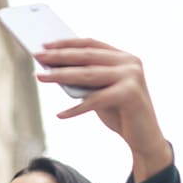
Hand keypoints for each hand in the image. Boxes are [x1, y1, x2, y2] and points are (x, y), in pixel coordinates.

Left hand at [34, 38, 172, 182]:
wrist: (145, 139)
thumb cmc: (121, 114)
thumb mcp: (100, 92)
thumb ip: (85, 80)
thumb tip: (53, 70)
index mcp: (124, 57)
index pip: (91, 44)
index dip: (67, 43)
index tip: (44, 44)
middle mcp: (130, 62)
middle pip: (87, 56)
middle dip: (59, 56)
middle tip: (37, 56)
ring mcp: (132, 77)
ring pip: (88, 74)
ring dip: (60, 76)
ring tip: (40, 77)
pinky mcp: (130, 94)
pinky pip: (95, 100)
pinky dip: (76, 109)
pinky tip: (60, 114)